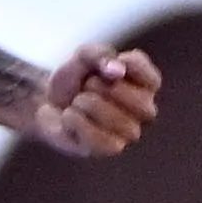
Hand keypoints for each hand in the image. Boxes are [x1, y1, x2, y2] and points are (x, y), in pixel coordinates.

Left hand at [32, 44, 158, 158]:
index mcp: (145, 85)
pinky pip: (99, 138)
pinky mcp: (109, 148)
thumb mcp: (83, 55)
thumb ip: (100, 54)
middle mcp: (143, 111)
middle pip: (142, 105)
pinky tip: (70, 116)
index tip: (104, 64)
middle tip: (89, 84)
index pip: (152, 80)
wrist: (48, 101)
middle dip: (107, 89)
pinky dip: (77, 122)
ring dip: (89, 105)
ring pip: (120, 122)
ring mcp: (128, 132)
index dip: (129, 70)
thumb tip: (117, 70)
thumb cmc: (75, 78)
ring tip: (77, 100)